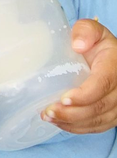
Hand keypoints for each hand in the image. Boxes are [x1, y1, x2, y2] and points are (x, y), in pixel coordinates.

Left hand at [42, 19, 116, 133]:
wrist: (107, 57)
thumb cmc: (96, 43)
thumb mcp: (92, 30)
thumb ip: (85, 31)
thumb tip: (78, 45)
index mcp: (114, 66)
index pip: (103, 84)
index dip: (84, 95)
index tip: (63, 99)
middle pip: (99, 106)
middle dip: (72, 113)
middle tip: (48, 111)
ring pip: (98, 120)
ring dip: (72, 123)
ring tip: (48, 117)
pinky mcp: (112, 114)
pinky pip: (98, 126)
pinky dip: (78, 128)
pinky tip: (59, 123)